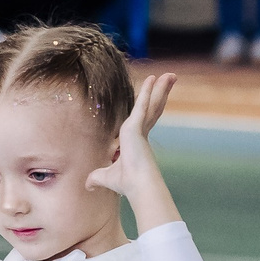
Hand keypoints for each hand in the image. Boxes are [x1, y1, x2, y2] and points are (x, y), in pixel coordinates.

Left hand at [85, 70, 180, 231]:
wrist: (136, 185)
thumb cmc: (124, 182)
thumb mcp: (106, 177)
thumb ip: (97, 177)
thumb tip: (88, 186)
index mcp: (135, 140)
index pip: (145, 117)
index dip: (151, 104)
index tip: (156, 93)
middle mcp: (140, 132)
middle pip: (153, 106)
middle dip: (162, 92)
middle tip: (171, 78)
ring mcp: (140, 128)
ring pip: (152, 103)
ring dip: (161, 88)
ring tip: (171, 74)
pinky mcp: (136, 127)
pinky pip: (143, 105)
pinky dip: (147, 92)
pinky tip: (152, 78)